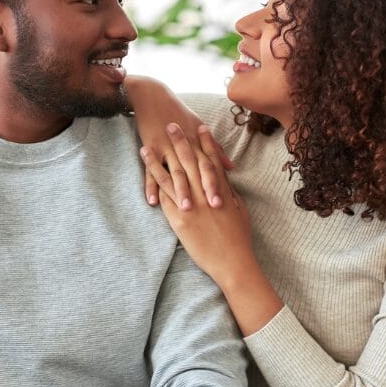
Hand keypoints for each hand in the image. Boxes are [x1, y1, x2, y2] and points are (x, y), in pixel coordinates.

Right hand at [126, 76, 231, 209]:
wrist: (152, 97)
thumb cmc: (178, 113)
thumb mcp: (198, 126)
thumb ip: (214, 149)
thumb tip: (231, 167)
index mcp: (197, 143)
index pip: (208, 165)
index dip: (216, 182)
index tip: (224, 200)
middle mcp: (183, 146)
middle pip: (194, 172)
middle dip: (202, 190)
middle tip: (210, 209)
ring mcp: (165, 148)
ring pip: (173, 173)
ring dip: (179, 191)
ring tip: (185, 209)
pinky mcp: (151, 149)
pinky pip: (149, 172)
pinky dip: (150, 186)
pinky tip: (152, 201)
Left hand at [140, 124, 252, 284]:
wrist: (232, 262)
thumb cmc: (239, 238)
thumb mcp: (239, 210)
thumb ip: (229, 192)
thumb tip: (223, 179)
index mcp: (221, 191)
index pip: (211, 160)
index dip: (206, 143)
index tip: (199, 127)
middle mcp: (204, 195)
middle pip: (189, 162)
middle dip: (180, 142)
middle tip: (171, 124)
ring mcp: (190, 207)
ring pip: (170, 177)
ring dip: (157, 160)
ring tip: (146, 145)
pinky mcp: (179, 221)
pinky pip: (164, 198)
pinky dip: (155, 184)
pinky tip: (146, 173)